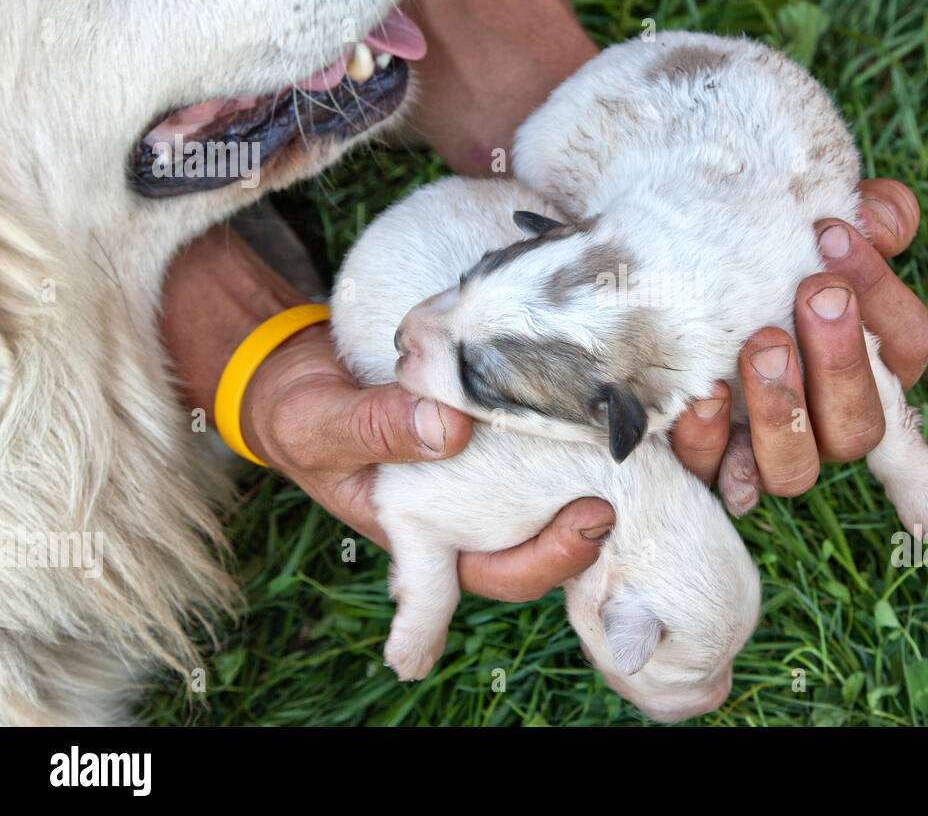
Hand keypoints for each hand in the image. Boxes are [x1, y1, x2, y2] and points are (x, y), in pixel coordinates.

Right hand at [161, 225, 613, 601]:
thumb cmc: (298, 412)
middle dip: (580, 532)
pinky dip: (569, 414)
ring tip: (621, 449)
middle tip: (607, 501)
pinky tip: (602, 388)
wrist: (298, 367)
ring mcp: (484, 460)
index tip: (581, 533)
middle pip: (538, 539)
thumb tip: (450, 429)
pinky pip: (540, 427)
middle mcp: (466, 503)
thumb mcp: (318, 422)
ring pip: (551, 487)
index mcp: (421, 529)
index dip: (540, 564)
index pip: (488, 570)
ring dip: (591, 473)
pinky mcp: (493, 413)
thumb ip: (371, 427)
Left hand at [670, 179, 927, 512]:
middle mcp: (827, 420)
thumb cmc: (745, 246)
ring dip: (784, 411)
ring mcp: (769, 450)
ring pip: (795, 470)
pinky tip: (702, 392)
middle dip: (843, 360)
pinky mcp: (707, 463)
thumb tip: (883, 223)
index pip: (908, 344)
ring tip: (761, 347)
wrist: (654, 272)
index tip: (831, 234)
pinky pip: (715, 474)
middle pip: (864, 424)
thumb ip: (855, 208)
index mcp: (869, 363)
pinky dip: (709, 438)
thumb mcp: (797, 214)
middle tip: (814, 294)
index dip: (881, 292)